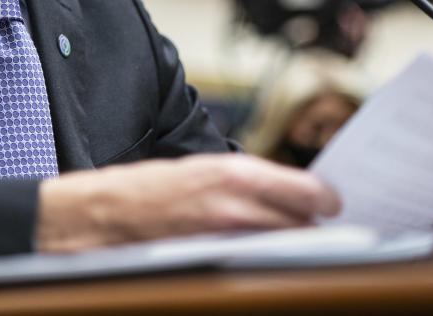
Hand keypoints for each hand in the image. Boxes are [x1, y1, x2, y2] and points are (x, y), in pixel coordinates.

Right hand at [35, 153, 340, 252]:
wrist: (100, 217)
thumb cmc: (146, 189)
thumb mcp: (201, 169)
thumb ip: (244, 180)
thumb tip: (286, 190)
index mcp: (235, 174)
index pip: (308, 191)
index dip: (325, 198)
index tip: (331, 201)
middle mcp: (236, 207)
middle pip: (302, 223)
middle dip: (310, 222)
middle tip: (315, 221)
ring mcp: (226, 240)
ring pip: (283, 245)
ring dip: (291, 240)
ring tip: (291, 236)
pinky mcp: (214, 263)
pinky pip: (256, 260)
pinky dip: (265, 255)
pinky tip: (261, 251)